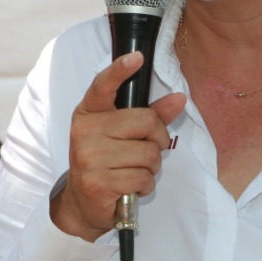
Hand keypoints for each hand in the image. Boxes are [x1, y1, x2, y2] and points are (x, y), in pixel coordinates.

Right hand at [52, 52, 185, 240]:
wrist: (82, 203)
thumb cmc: (106, 161)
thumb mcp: (123, 134)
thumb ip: (151, 114)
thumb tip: (179, 98)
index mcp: (89, 112)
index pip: (103, 85)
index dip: (120, 70)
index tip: (137, 58)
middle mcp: (85, 131)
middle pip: (146, 121)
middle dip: (158, 139)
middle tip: (146, 150)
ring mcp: (89, 157)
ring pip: (149, 153)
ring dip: (151, 166)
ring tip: (133, 170)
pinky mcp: (98, 182)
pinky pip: (143, 177)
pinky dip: (145, 184)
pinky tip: (131, 186)